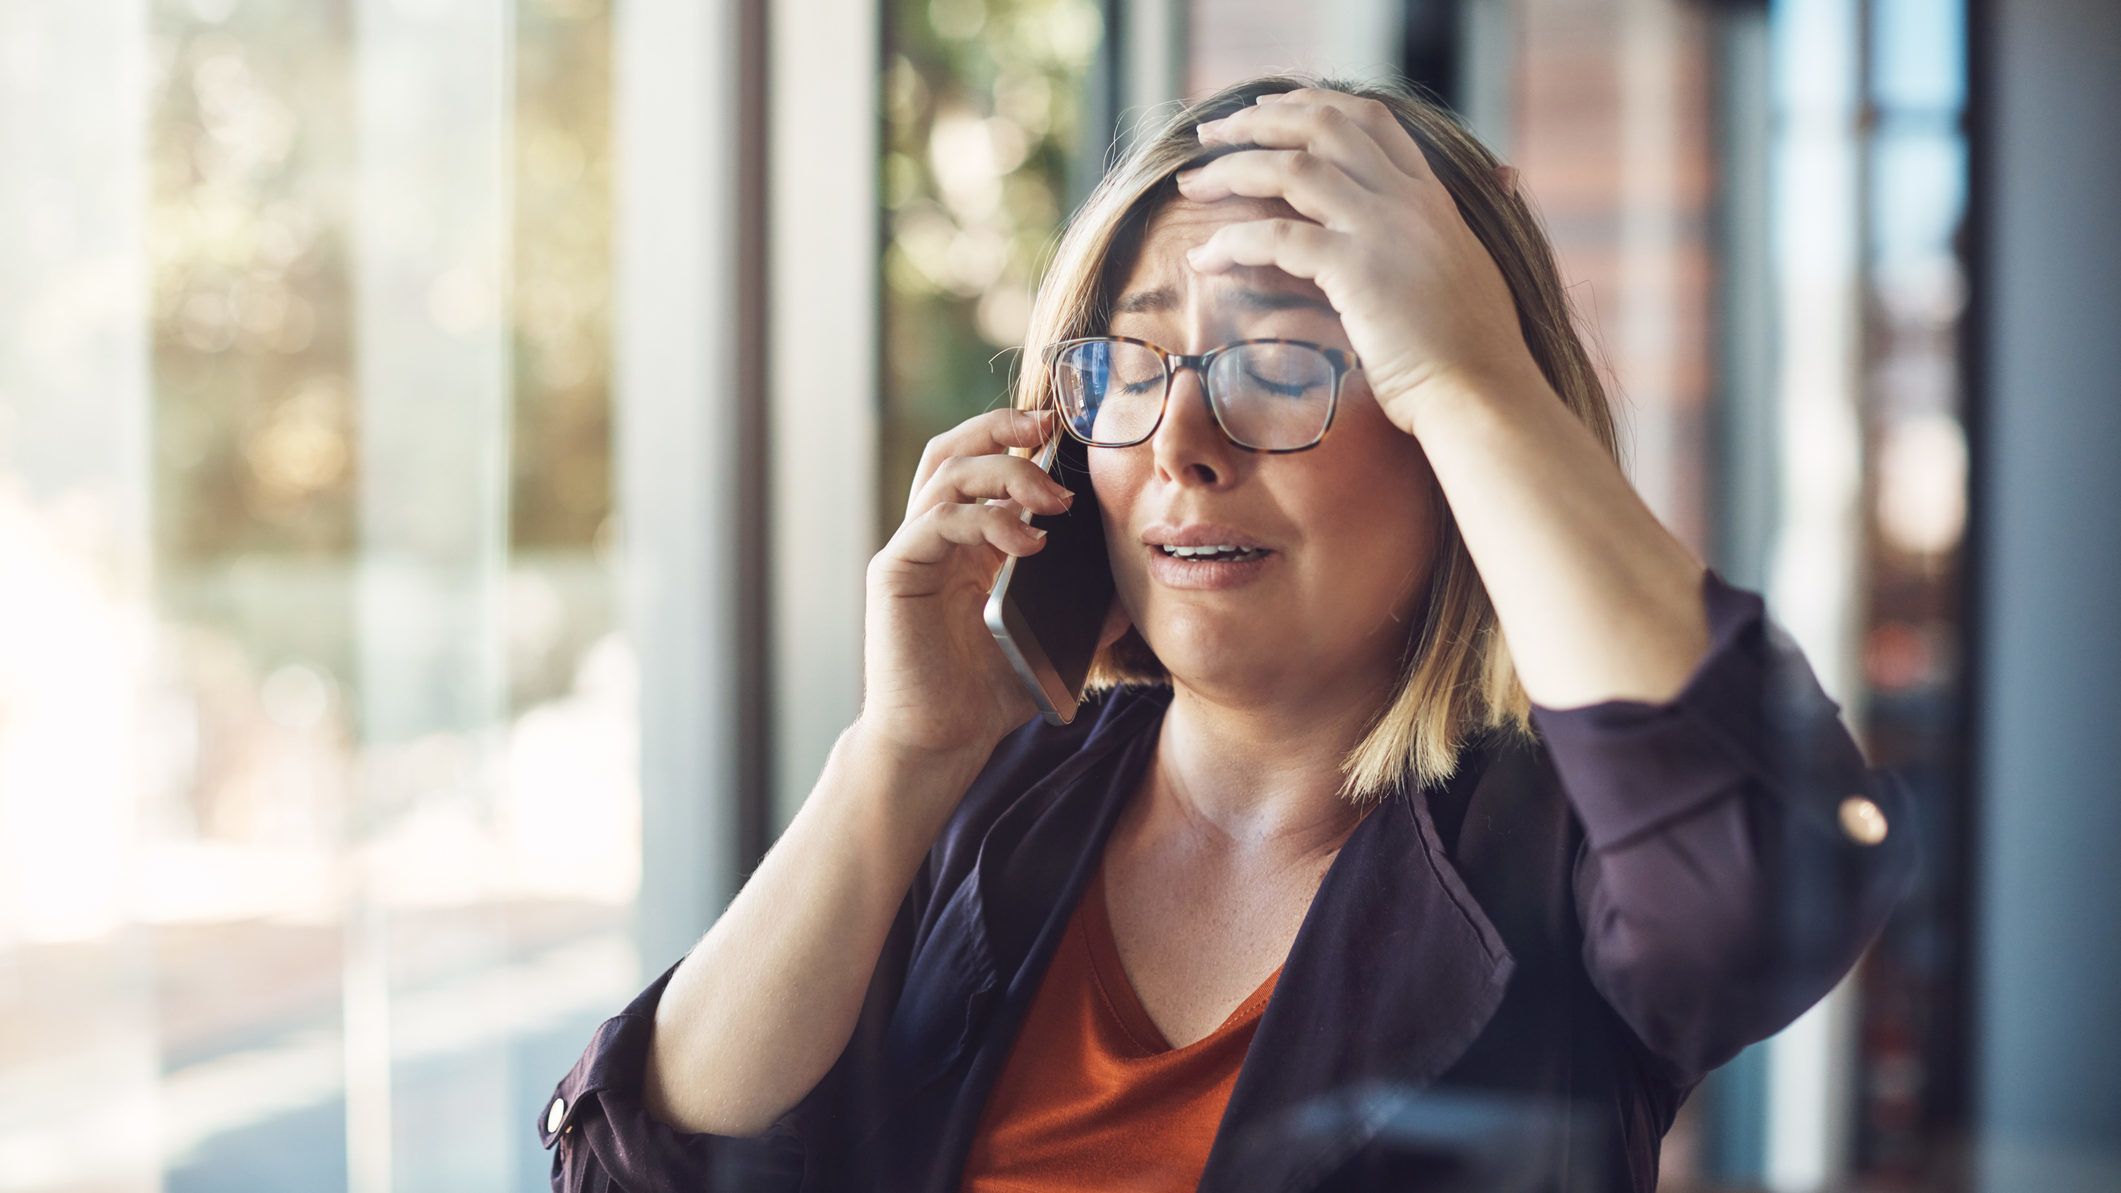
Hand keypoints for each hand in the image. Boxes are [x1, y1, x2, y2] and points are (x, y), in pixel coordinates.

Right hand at [857, 407, 1092, 767]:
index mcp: (966, 541)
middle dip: (1001, 425)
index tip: (1068, 431)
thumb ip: (1085, 613)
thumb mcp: (1051, 642)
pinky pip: (937, 521)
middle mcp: (935, 536)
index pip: (982, 463)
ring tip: (1055, 501)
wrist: (940, 741)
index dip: (1017, 435)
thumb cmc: (987, 694)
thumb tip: (1132, 590)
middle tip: (1051, 427)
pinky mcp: (896, 573)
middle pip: (954, 450)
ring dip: (1006, 473)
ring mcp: (912, 551)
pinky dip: (986, 519)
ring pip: (947, 475)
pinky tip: (1028, 542)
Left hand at [1177, 88, 1542, 433]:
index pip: (1371, 120)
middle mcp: (1410, 200)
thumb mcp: (1467, 276)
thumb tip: (1472, 206)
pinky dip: (1231, 242)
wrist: (1487, 396)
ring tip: (1192, 184)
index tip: (1266, 112)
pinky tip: (1203, 258)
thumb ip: (1443, 240)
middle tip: (1212, 133)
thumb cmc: (1474, 357)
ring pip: (1292, 168)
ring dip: (1232, 169)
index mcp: (1433, 198)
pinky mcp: (1358, 270)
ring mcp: (1385, 229)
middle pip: (1324, 124)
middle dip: (1259, 121)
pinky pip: (1276, 238)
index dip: (1313, 105)